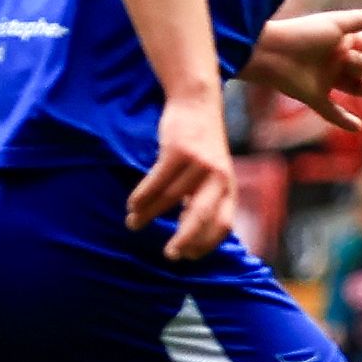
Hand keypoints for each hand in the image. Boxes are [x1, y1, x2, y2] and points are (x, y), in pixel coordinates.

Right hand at [127, 89, 238, 260]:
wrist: (197, 104)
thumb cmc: (202, 146)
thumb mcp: (213, 173)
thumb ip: (206, 199)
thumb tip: (188, 232)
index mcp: (229, 187)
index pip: (223, 224)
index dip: (206, 244)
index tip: (187, 257)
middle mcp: (219, 177)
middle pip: (202, 217)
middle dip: (185, 239)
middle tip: (169, 256)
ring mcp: (200, 163)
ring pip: (170, 198)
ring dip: (148, 214)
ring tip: (133, 223)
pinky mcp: (179, 151)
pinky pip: (157, 181)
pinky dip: (142, 196)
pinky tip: (132, 205)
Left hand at [247, 8, 361, 132]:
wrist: (271, 54)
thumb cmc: (304, 34)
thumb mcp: (337, 23)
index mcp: (338, 41)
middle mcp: (332, 59)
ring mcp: (324, 79)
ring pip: (353, 87)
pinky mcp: (313, 98)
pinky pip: (332, 112)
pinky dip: (344, 121)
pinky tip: (358, 127)